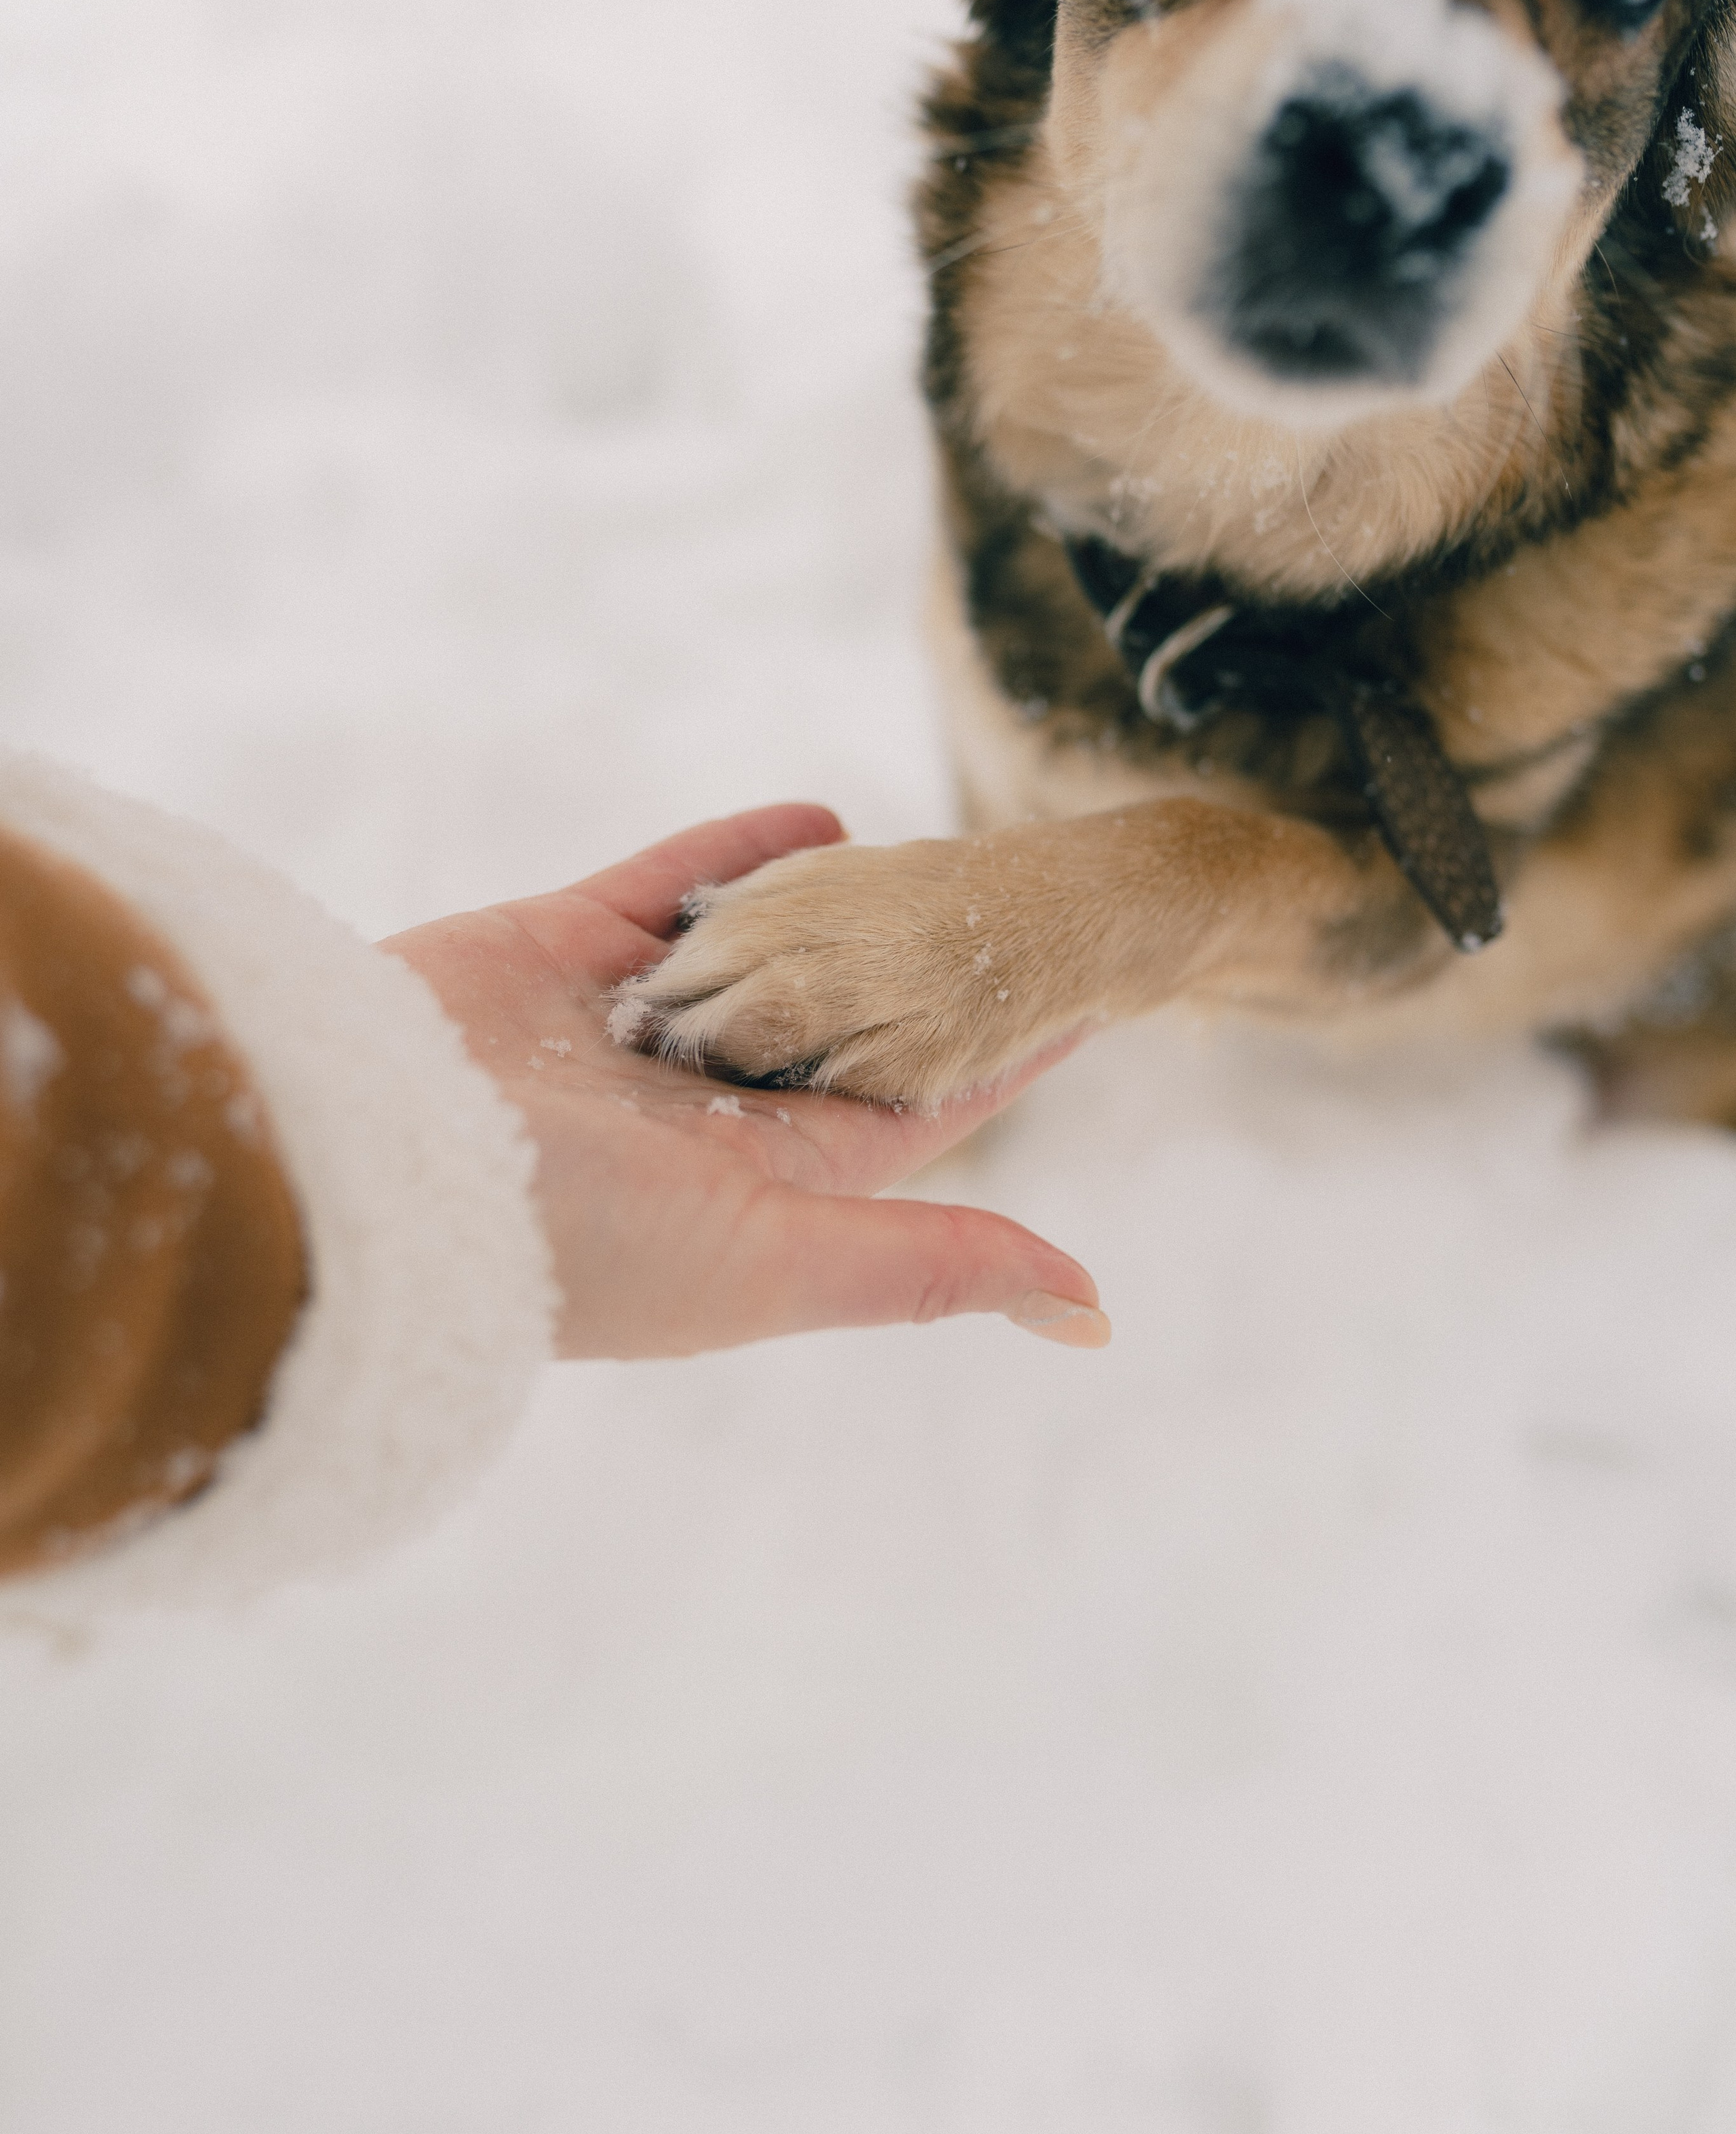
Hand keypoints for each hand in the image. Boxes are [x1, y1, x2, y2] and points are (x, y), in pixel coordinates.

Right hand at [383, 805, 1107, 1358]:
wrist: (379, 1170)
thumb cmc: (586, 1247)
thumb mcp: (781, 1266)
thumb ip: (927, 1266)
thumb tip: (1092, 1315)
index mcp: (761, 1183)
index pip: (908, 1111)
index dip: (991, 1062)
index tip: (1078, 1003)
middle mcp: (698, 1107)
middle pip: (834, 1020)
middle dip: (909, 971)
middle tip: (1004, 902)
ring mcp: (624, 1024)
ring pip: (754, 948)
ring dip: (830, 907)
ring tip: (918, 855)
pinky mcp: (557, 948)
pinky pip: (666, 886)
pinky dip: (737, 852)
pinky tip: (820, 818)